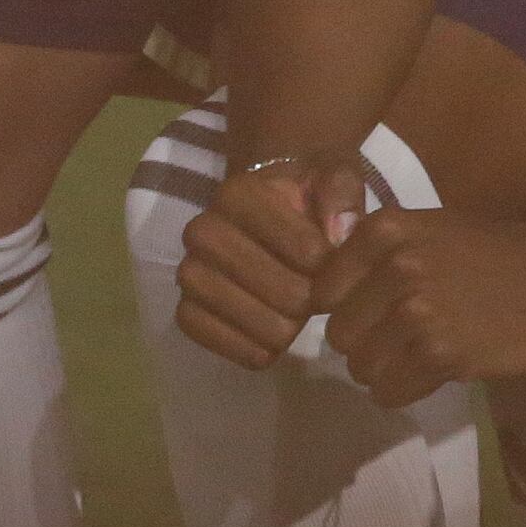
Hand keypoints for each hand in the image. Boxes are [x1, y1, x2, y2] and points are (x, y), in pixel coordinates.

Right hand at [177, 151, 374, 368]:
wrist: (272, 211)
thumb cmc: (308, 198)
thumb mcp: (334, 178)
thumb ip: (340, 195)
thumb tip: (338, 235)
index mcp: (239, 195)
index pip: (303, 248)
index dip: (330, 265)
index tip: (331, 263)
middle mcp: (203, 229)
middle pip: (279, 290)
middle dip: (308, 300)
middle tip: (314, 295)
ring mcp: (190, 270)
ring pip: (242, 315)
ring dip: (281, 329)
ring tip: (295, 318)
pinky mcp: (185, 307)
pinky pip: (207, 335)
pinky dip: (244, 347)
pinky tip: (270, 343)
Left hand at [324, 204, 525, 401]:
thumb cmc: (488, 251)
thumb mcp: (419, 231)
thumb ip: (369, 255)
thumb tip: (319, 292)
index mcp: (381, 233)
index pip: (320, 288)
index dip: (339, 308)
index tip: (362, 317)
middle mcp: (393, 268)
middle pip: (338, 332)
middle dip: (360, 343)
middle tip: (388, 344)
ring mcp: (417, 313)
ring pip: (360, 365)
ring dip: (379, 371)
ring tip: (407, 362)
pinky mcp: (443, 354)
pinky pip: (391, 389)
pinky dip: (397, 391)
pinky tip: (419, 379)